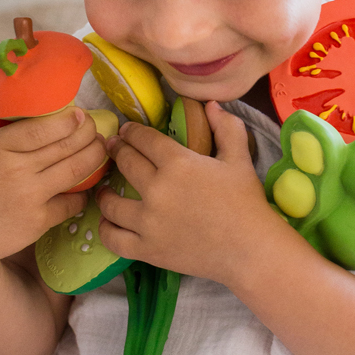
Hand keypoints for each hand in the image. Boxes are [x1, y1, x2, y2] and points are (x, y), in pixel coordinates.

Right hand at [0, 107, 107, 278]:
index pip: (42, 127)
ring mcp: (29, 195)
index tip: (79, 115)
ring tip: (100, 150)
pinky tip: (85, 186)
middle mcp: (15, 168)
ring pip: (77, 169)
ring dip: (95, 156)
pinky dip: (83, 193)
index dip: (68, 119)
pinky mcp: (38, 219)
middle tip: (96, 130)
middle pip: (67, 144)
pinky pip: (72, 201)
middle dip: (89, 134)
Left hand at [96, 101, 279, 283]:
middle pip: (125, 163)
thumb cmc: (246, 202)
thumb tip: (210, 105)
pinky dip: (105, 229)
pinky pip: (113, 238)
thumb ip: (226, 127)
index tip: (125, 131)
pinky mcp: (147, 249)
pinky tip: (108, 222)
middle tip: (113, 149)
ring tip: (104, 189)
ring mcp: (148, 222)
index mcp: (178, 163)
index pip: (143, 139)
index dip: (131, 132)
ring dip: (104, 193)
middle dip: (117, 152)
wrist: (250, 249)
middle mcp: (157, 189)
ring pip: (111, 203)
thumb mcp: (239, 158)